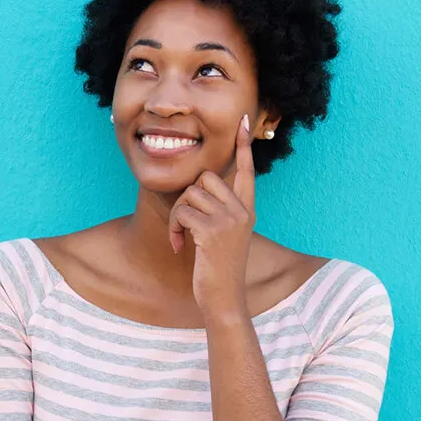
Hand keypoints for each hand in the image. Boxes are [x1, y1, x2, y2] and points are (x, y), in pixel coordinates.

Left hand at [167, 113, 257, 315]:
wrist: (223, 299)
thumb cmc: (218, 269)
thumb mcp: (225, 236)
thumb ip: (220, 211)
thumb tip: (201, 185)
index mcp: (247, 210)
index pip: (246, 170)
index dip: (243, 146)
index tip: (243, 120)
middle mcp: (242, 211)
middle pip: (205, 177)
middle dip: (187, 197)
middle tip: (185, 224)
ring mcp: (229, 220)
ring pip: (190, 194)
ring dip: (177, 216)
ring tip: (182, 237)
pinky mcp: (213, 230)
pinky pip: (181, 212)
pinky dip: (173, 229)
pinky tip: (178, 246)